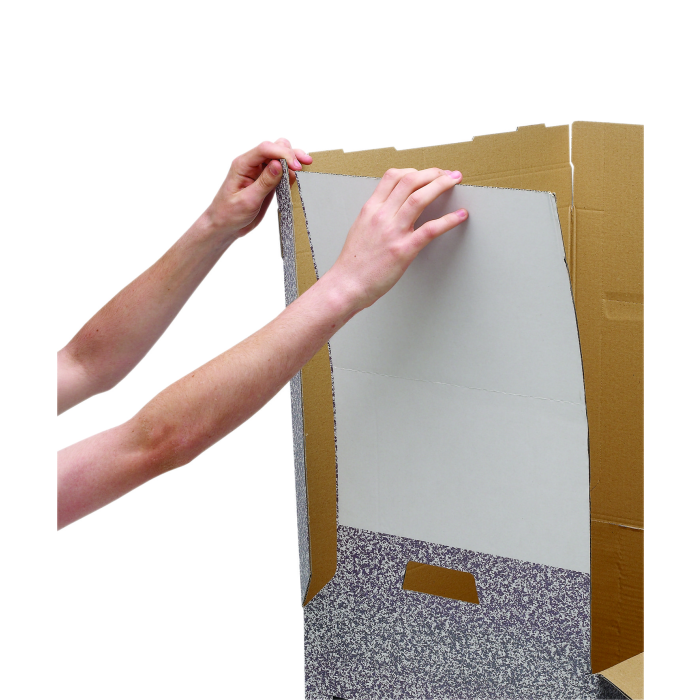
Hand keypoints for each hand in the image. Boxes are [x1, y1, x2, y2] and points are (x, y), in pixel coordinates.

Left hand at [205, 138, 312, 240]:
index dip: (283, 154)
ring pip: (280, 157)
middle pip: (275, 147)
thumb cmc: (229, 214)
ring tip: (304, 168)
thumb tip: (278, 165)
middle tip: (305, 165)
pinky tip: (298, 177)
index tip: (296, 167)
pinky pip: (281, 171)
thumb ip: (264, 182)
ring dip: (293, 160)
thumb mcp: (248, 200)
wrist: (224, 226)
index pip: (265, 149)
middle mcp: (252, 164)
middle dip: (291, 153)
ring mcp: (260, 172)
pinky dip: (291, 171)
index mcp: (243, 165)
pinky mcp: (266, 181)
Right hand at [324, 168, 467, 314]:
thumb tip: (391, 207)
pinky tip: (460, 215)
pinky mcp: (403, 250)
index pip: (393, 176)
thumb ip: (375, 216)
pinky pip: (430, 230)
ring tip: (455, 181)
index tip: (427, 174)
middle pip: (410, 181)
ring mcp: (392, 232)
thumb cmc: (353, 263)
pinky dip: (448, 220)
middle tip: (448, 175)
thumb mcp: (360, 229)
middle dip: (433, 173)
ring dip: (441, 185)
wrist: (346, 285)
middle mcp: (381, 216)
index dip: (414, 171)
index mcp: (370, 209)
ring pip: (420, 198)